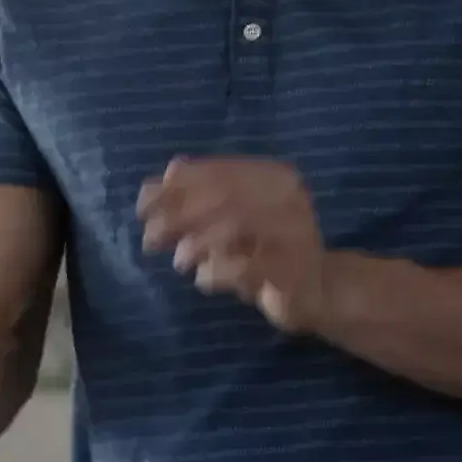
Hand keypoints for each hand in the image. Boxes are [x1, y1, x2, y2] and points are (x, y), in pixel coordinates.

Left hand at [137, 156, 328, 331]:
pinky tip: (204, 280)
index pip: (216, 171)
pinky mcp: (295, 272)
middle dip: (177, 214)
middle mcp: (289, 197)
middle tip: (149, 237)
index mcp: (275, 176)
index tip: (142, 206)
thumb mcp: (235, 219)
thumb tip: (171, 169)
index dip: (174, 187)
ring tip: (178, 261)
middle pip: (222, 195)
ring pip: (235, 224)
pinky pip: (245, 267)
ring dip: (195, 243)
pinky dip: (216, 272)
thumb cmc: (268, 251)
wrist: (320, 291)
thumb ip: (205, 194)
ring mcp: (296, 233)